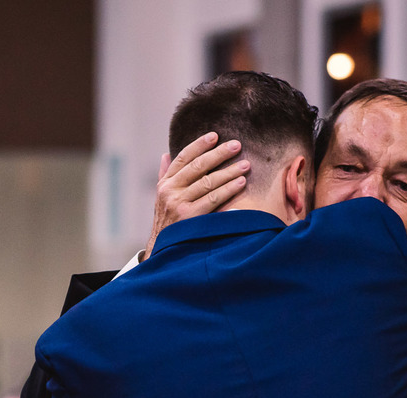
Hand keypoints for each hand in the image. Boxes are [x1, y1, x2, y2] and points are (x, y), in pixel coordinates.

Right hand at [145, 132, 250, 253]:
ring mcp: (179, 204)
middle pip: (198, 166)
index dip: (199, 145)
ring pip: (208, 181)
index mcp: (165, 184)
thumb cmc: (167, 223)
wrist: (163, 252)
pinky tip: (241, 182)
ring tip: (245, 164)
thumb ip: (165, 176)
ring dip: (229, 171)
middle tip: (237, 146)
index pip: (183, 158)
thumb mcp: (161, 199)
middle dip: (219, 154)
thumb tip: (166, 155)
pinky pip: (213, 198)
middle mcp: (170, 191)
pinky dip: (229, 189)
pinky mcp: (189, 216)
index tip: (215, 136)